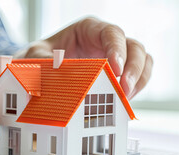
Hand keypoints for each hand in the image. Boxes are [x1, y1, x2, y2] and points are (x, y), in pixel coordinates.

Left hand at [15, 17, 152, 98]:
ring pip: (143, 61)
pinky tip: (122, 101)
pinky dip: (135, 89)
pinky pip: (137, 77)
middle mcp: (105, 41)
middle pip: (134, 47)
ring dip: (139, 81)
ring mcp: (114, 57)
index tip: (115, 69)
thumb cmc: (40, 57)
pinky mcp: (117, 74)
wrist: (40, 70)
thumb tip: (52, 71)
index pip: (112, 33)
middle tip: (124, 90)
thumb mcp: (35, 56)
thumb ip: (42, 60)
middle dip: (134, 69)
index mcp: (88, 29)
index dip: (118, 50)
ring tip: (125, 99)